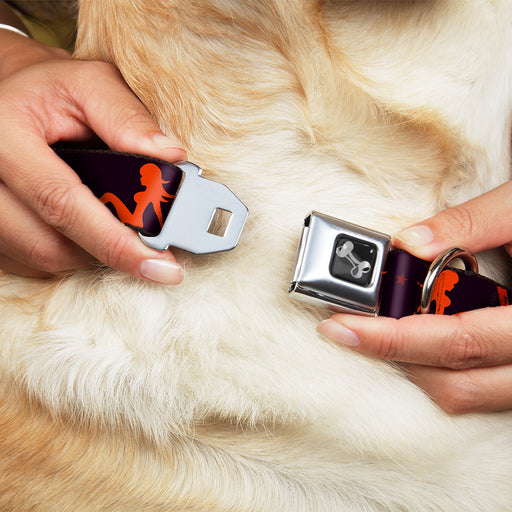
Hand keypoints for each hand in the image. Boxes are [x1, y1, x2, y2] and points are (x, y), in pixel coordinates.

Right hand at [0, 30, 185, 282]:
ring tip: (115, 225)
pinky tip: (85, 228)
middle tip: (150, 248)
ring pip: (42, 258)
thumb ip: (128, 118)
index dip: (115, 242)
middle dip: (108, 250)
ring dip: (90, 252)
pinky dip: (68, 252)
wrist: (8, 96)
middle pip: (50, 244)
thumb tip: (172, 158)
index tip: (161, 266)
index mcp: (4, 135)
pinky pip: (31, 260)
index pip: (62, 203)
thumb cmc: (51, 90)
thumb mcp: (90, 84)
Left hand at [318, 181, 511, 413]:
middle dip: (393, 356)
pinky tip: (421, 337)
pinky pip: (481, 390)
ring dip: (416, 367)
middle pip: (455, 382)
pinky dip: (442, 369)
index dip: (392, 338)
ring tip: (380, 330)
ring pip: (467, 395)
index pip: (457, 341)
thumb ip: (471, 223)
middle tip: (348, 327)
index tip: (341, 326)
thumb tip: (409, 242)